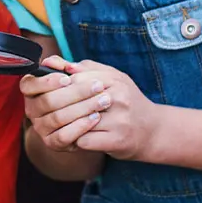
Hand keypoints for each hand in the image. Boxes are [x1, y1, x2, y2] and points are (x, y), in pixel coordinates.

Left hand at [20, 57, 158, 160]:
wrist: (153, 130)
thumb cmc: (126, 101)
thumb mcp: (110, 78)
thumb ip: (83, 69)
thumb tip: (51, 61)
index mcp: (115, 79)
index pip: (75, 79)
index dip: (58, 86)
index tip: (50, 92)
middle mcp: (118, 98)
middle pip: (75, 99)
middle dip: (58, 105)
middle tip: (48, 110)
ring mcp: (118, 120)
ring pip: (77, 120)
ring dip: (65, 124)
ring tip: (60, 124)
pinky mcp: (116, 141)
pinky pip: (83, 140)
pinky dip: (76, 140)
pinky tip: (77, 138)